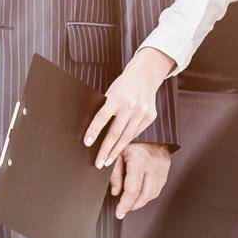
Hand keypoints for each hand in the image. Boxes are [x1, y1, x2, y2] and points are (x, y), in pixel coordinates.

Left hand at [83, 47, 172, 167]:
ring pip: (126, 137)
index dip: (93, 131)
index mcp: (117, 97)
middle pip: (115, 132)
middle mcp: (130, 106)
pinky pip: (136, 133)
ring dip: (116, 151)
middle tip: (99, 162)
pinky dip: (127, 141)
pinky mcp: (150, 117)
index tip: (87, 143)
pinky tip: (119, 148)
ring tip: (108, 161)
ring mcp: (142, 112)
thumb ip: (106, 107)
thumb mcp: (111, 91)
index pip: (102, 118)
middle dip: (106, 150)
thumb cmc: (124, 84)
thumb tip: (94, 127)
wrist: (145, 75)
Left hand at [108, 142, 169, 219]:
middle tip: (123, 209)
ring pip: (152, 194)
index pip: (132, 190)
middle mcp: (152, 166)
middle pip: (144, 195)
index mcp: (139, 160)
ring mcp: (161, 168)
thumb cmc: (132, 138)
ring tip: (130, 202)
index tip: (118, 212)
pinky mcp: (165, 170)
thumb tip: (115, 192)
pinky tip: (140, 194)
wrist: (150, 129)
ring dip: (141, 201)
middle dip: (132, 206)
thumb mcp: (118, 152)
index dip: (124, 204)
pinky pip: (158, 188)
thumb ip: (115, 173)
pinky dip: (148, 194)